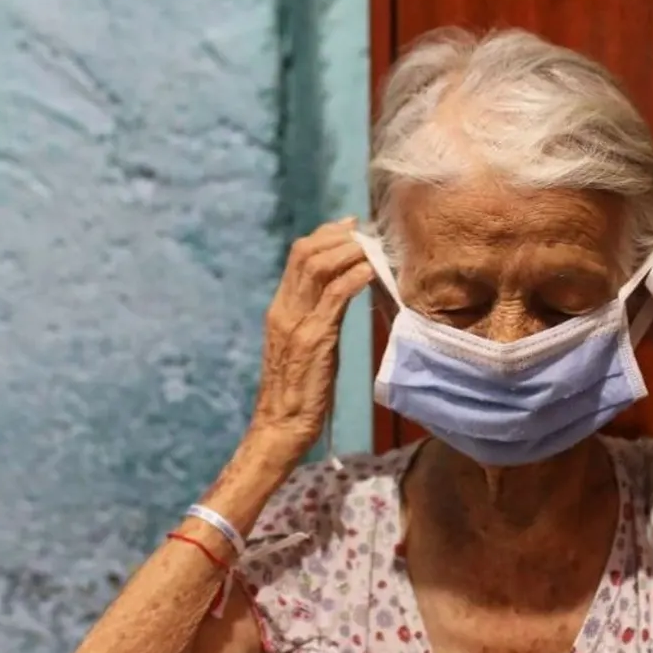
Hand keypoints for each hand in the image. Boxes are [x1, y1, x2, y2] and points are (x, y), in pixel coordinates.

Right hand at [246, 217, 373, 462]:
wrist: (281, 426)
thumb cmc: (298, 392)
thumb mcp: (306, 345)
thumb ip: (316, 317)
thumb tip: (341, 291)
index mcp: (280, 309)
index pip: (298, 256)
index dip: (325, 235)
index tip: (350, 226)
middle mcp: (284, 310)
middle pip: (306, 253)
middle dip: (337, 236)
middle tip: (365, 232)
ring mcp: (296, 323)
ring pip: (318, 267)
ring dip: (348, 251)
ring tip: (372, 247)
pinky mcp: (313, 339)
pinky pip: (334, 296)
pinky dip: (354, 277)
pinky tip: (371, 271)